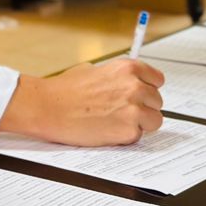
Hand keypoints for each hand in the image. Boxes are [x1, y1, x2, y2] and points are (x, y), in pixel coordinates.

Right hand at [0, 58, 165, 145]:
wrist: (48, 107)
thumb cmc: (64, 90)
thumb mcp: (94, 70)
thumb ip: (117, 77)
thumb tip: (128, 83)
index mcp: (128, 68)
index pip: (157, 79)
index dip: (147, 88)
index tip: (141, 94)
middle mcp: (135, 87)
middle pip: (157, 101)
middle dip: (143, 107)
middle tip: (121, 111)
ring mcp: (133, 110)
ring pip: (154, 120)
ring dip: (140, 123)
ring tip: (116, 122)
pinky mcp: (128, 131)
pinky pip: (138, 136)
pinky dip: (125, 136)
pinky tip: (107, 130)